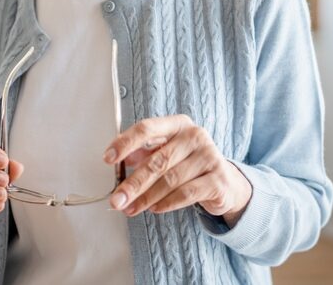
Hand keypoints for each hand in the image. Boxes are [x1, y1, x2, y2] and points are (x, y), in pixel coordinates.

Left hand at [103, 114, 251, 226]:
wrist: (224, 182)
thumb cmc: (188, 164)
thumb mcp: (166, 152)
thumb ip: (143, 153)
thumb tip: (118, 162)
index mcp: (178, 124)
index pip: (147, 128)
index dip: (125, 143)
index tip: (108, 158)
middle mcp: (195, 136)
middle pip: (158, 160)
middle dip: (133, 183)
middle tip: (116, 199)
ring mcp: (209, 157)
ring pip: (170, 180)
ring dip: (146, 198)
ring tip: (131, 208)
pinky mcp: (218, 180)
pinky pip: (185, 194)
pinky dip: (166, 204)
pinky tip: (154, 209)